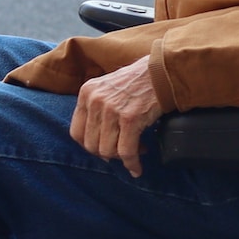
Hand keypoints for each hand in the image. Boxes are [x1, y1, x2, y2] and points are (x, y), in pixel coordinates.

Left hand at [71, 56, 162, 177]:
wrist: (163, 71)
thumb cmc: (138, 81)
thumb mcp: (107, 87)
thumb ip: (97, 108)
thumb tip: (97, 143)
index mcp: (87, 93)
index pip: (76, 133)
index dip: (89, 146)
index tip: (102, 149)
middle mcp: (95, 101)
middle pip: (91, 145)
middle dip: (107, 154)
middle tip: (122, 152)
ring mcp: (112, 109)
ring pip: (107, 151)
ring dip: (121, 158)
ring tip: (136, 151)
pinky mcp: (130, 118)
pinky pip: (126, 151)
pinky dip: (131, 163)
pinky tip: (137, 167)